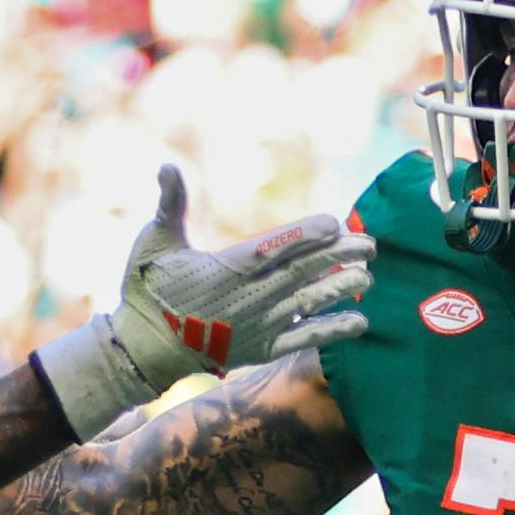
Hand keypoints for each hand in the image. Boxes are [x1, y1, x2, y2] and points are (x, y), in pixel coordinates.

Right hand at [31, 167, 373, 438]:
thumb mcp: (153, 239)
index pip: (277, 246)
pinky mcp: (260, 348)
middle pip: (302, 271)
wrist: (144, 346)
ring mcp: (257, 325)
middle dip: (339, 256)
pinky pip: (303, 338)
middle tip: (370, 244)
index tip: (335, 223)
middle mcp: (248, 297)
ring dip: (340, 288)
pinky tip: (360, 322)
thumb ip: (169, 203)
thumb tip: (165, 165)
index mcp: (227, 267)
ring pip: (308, 302)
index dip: (308, 235)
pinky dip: (332, 330)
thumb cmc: (148, 287)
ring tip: (368, 276)